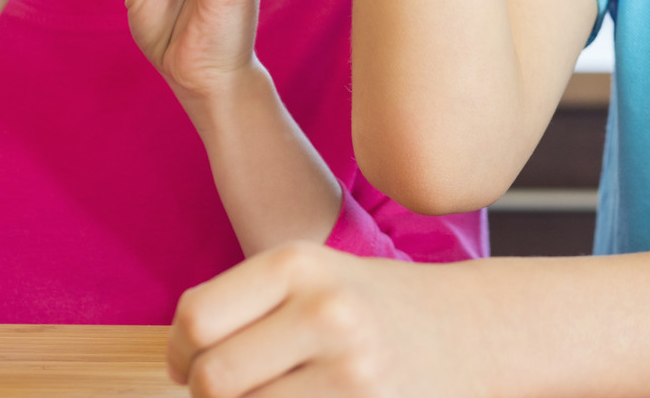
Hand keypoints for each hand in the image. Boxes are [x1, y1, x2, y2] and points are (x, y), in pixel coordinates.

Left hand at [170, 242, 470, 397]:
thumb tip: (180, 364)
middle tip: (235, 391)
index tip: (188, 365)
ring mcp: (351, 370)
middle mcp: (326, 311)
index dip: (178, 353)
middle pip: (213, 379)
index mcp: (300, 264)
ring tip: (279, 394)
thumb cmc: (369, 307)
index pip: (196, 319)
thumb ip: (243, 308)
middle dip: (210, 395)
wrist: (470, 329)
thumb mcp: (311, 278)